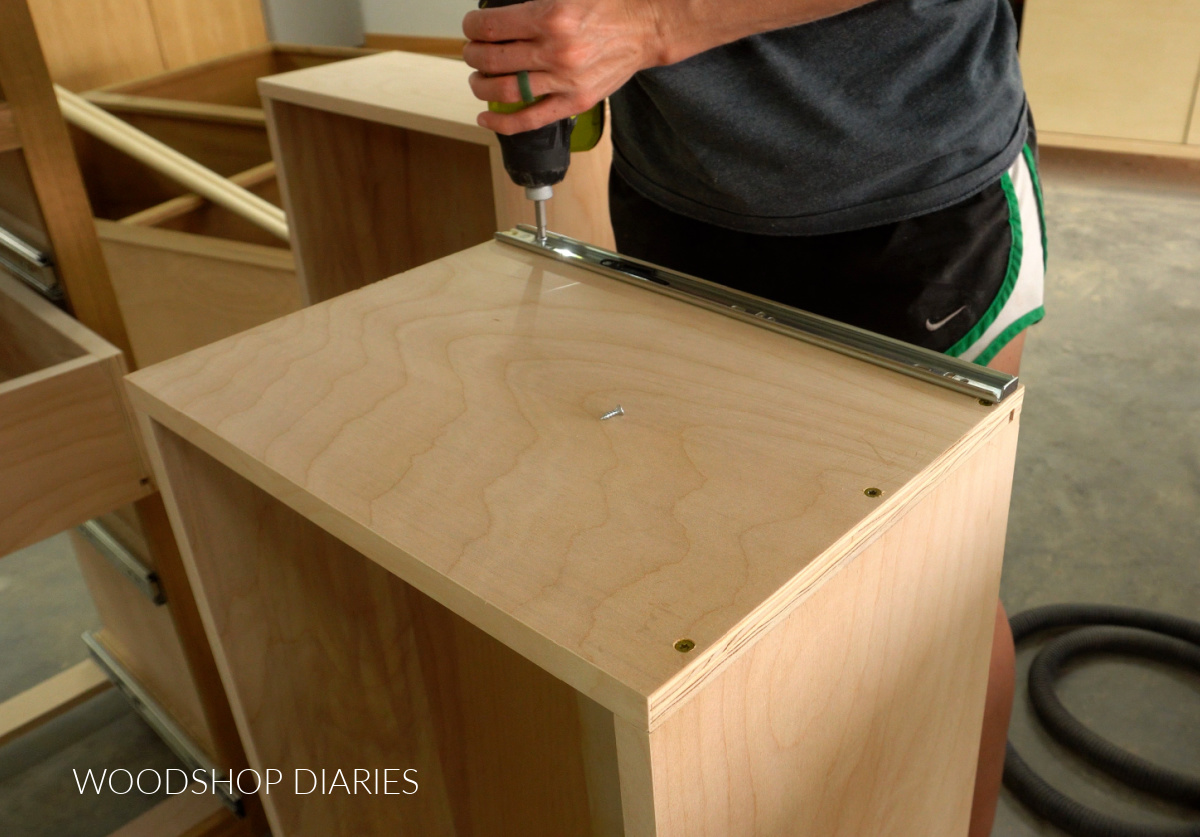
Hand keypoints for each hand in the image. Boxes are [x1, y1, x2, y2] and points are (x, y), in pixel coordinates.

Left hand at [462, 0, 663, 133]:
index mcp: (550, 15)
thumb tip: (499, 18)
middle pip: (490, 59)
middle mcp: (555, 50)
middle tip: (473, 53)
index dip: (471, 28)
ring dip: (480, 86)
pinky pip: (530, 119)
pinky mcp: (575, 102)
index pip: (490, 27)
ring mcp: (565, 80)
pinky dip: (502, 123)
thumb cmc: (609, 6)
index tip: (471, 28)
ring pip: (503, 90)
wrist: (646, 28)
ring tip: (478, 80)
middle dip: (472, 55)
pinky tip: (486, 119)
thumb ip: (533, 4)